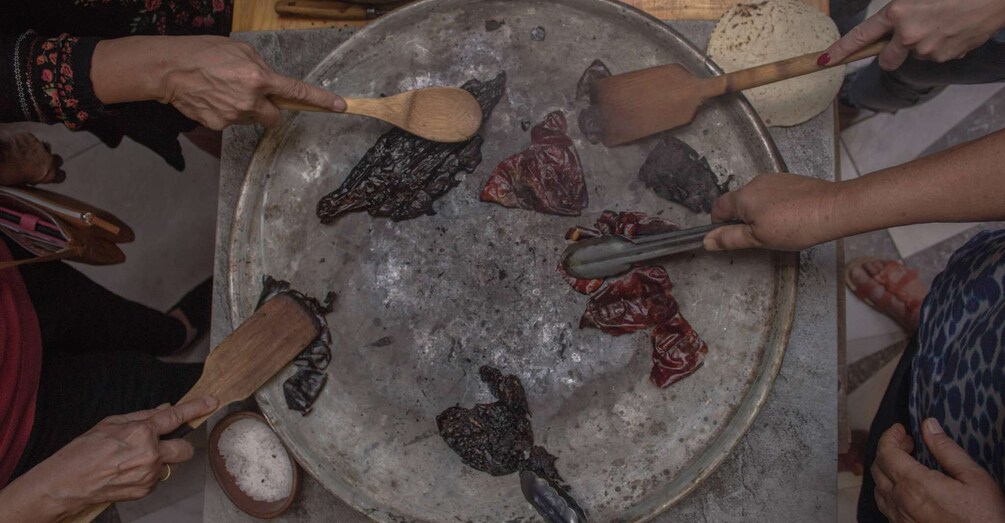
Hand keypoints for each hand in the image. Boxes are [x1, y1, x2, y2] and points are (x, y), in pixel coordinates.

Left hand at [0, 131, 65, 185]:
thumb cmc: (5, 173)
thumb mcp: (20, 182)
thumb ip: (32, 179)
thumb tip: (32, 178)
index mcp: (48, 173)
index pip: (61, 176)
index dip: (56, 175)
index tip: (50, 176)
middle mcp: (48, 158)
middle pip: (58, 160)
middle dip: (50, 161)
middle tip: (39, 164)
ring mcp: (39, 145)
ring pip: (44, 147)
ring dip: (38, 151)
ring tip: (25, 153)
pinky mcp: (29, 135)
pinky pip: (30, 139)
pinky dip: (25, 142)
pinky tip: (16, 145)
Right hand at [14, 396, 216, 517]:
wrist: (66, 484)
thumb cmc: (83, 451)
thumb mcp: (110, 423)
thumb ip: (142, 416)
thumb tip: (165, 409)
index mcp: (141, 432)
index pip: (176, 417)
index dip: (197, 408)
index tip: (211, 402)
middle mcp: (150, 454)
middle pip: (185, 449)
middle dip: (180, 445)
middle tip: (164, 443)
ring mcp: (149, 475)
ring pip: (169, 465)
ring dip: (159, 460)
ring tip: (131, 460)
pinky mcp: (145, 490)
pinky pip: (157, 478)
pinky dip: (148, 473)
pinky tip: (127, 471)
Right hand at [160, 36, 345, 129]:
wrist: (169, 69)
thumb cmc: (204, 53)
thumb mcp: (240, 50)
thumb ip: (262, 68)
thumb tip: (272, 82)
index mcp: (259, 78)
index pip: (297, 91)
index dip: (320, 100)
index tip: (340, 106)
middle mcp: (250, 100)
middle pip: (275, 117)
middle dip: (270, 109)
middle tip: (253, 96)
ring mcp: (235, 116)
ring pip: (252, 119)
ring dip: (246, 109)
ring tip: (224, 91)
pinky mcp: (220, 125)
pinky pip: (233, 122)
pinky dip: (227, 113)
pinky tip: (213, 99)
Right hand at [703, 173, 841, 250]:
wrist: (833, 208)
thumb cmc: (794, 226)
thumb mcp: (758, 239)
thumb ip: (730, 238)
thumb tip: (706, 240)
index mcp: (743, 197)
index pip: (718, 207)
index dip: (720, 223)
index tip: (733, 236)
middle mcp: (755, 182)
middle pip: (738, 202)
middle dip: (743, 218)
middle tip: (760, 236)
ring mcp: (774, 178)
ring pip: (756, 197)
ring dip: (760, 211)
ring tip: (779, 227)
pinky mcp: (790, 180)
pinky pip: (773, 193)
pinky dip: (775, 205)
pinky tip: (791, 217)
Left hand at [823, 0, 1004, 69]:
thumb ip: (897, 9)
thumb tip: (887, 22)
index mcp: (898, 12)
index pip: (860, 37)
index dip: (840, 50)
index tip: (824, 60)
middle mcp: (909, 35)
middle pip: (886, 59)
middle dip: (891, 52)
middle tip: (907, 34)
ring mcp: (929, 49)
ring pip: (915, 54)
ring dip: (922, 44)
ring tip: (943, 21)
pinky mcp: (947, 57)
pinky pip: (937, 55)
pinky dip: (942, 45)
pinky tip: (955, 27)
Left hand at [872, 421, 1004, 522]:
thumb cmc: (985, 517)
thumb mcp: (973, 477)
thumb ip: (946, 449)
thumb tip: (928, 426)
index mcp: (915, 485)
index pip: (886, 453)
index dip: (890, 436)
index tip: (900, 429)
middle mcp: (901, 502)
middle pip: (878, 468)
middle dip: (888, 450)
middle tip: (908, 444)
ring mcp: (899, 518)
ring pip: (878, 488)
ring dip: (886, 471)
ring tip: (905, 464)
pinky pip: (885, 506)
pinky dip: (889, 491)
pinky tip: (906, 488)